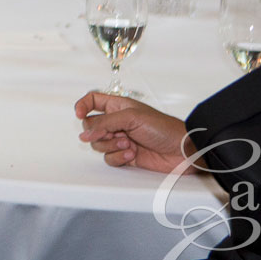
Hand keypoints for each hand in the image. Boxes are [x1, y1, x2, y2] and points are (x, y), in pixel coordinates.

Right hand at [74, 92, 198, 173]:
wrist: (182, 151)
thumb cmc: (164, 128)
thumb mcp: (131, 117)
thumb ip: (105, 123)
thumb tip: (86, 132)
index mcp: (118, 106)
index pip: (92, 101)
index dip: (82, 106)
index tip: (79, 115)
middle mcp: (117, 122)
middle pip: (91, 126)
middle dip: (99, 132)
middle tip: (113, 134)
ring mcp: (121, 139)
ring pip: (98, 144)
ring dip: (111, 146)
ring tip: (128, 144)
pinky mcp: (126, 156)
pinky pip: (109, 158)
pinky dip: (118, 157)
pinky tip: (132, 154)